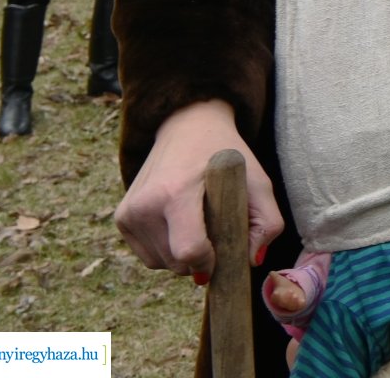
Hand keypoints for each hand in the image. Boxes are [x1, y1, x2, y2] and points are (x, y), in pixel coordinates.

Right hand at [115, 101, 282, 276]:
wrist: (188, 126)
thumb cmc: (226, 155)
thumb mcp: (258, 180)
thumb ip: (267, 222)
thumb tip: (251, 261)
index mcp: (175, 193)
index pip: (188, 251)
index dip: (209, 262)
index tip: (223, 253)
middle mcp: (144, 205)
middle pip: (176, 263)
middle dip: (201, 259)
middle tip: (215, 230)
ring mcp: (128, 212)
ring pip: (161, 264)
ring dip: (183, 257)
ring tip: (199, 224)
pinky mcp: (122, 218)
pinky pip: (148, 256)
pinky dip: (167, 251)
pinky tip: (181, 226)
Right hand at [264, 270, 306, 317]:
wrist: (293, 291)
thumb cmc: (284, 286)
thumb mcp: (279, 280)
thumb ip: (275, 277)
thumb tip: (271, 272)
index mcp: (277, 296)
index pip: (275, 298)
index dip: (276, 296)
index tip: (277, 292)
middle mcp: (283, 302)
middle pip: (283, 302)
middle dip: (286, 298)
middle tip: (290, 291)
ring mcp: (290, 305)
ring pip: (290, 306)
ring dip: (293, 301)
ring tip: (295, 295)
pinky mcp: (298, 306)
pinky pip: (299, 307)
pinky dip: (300, 304)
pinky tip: (302, 300)